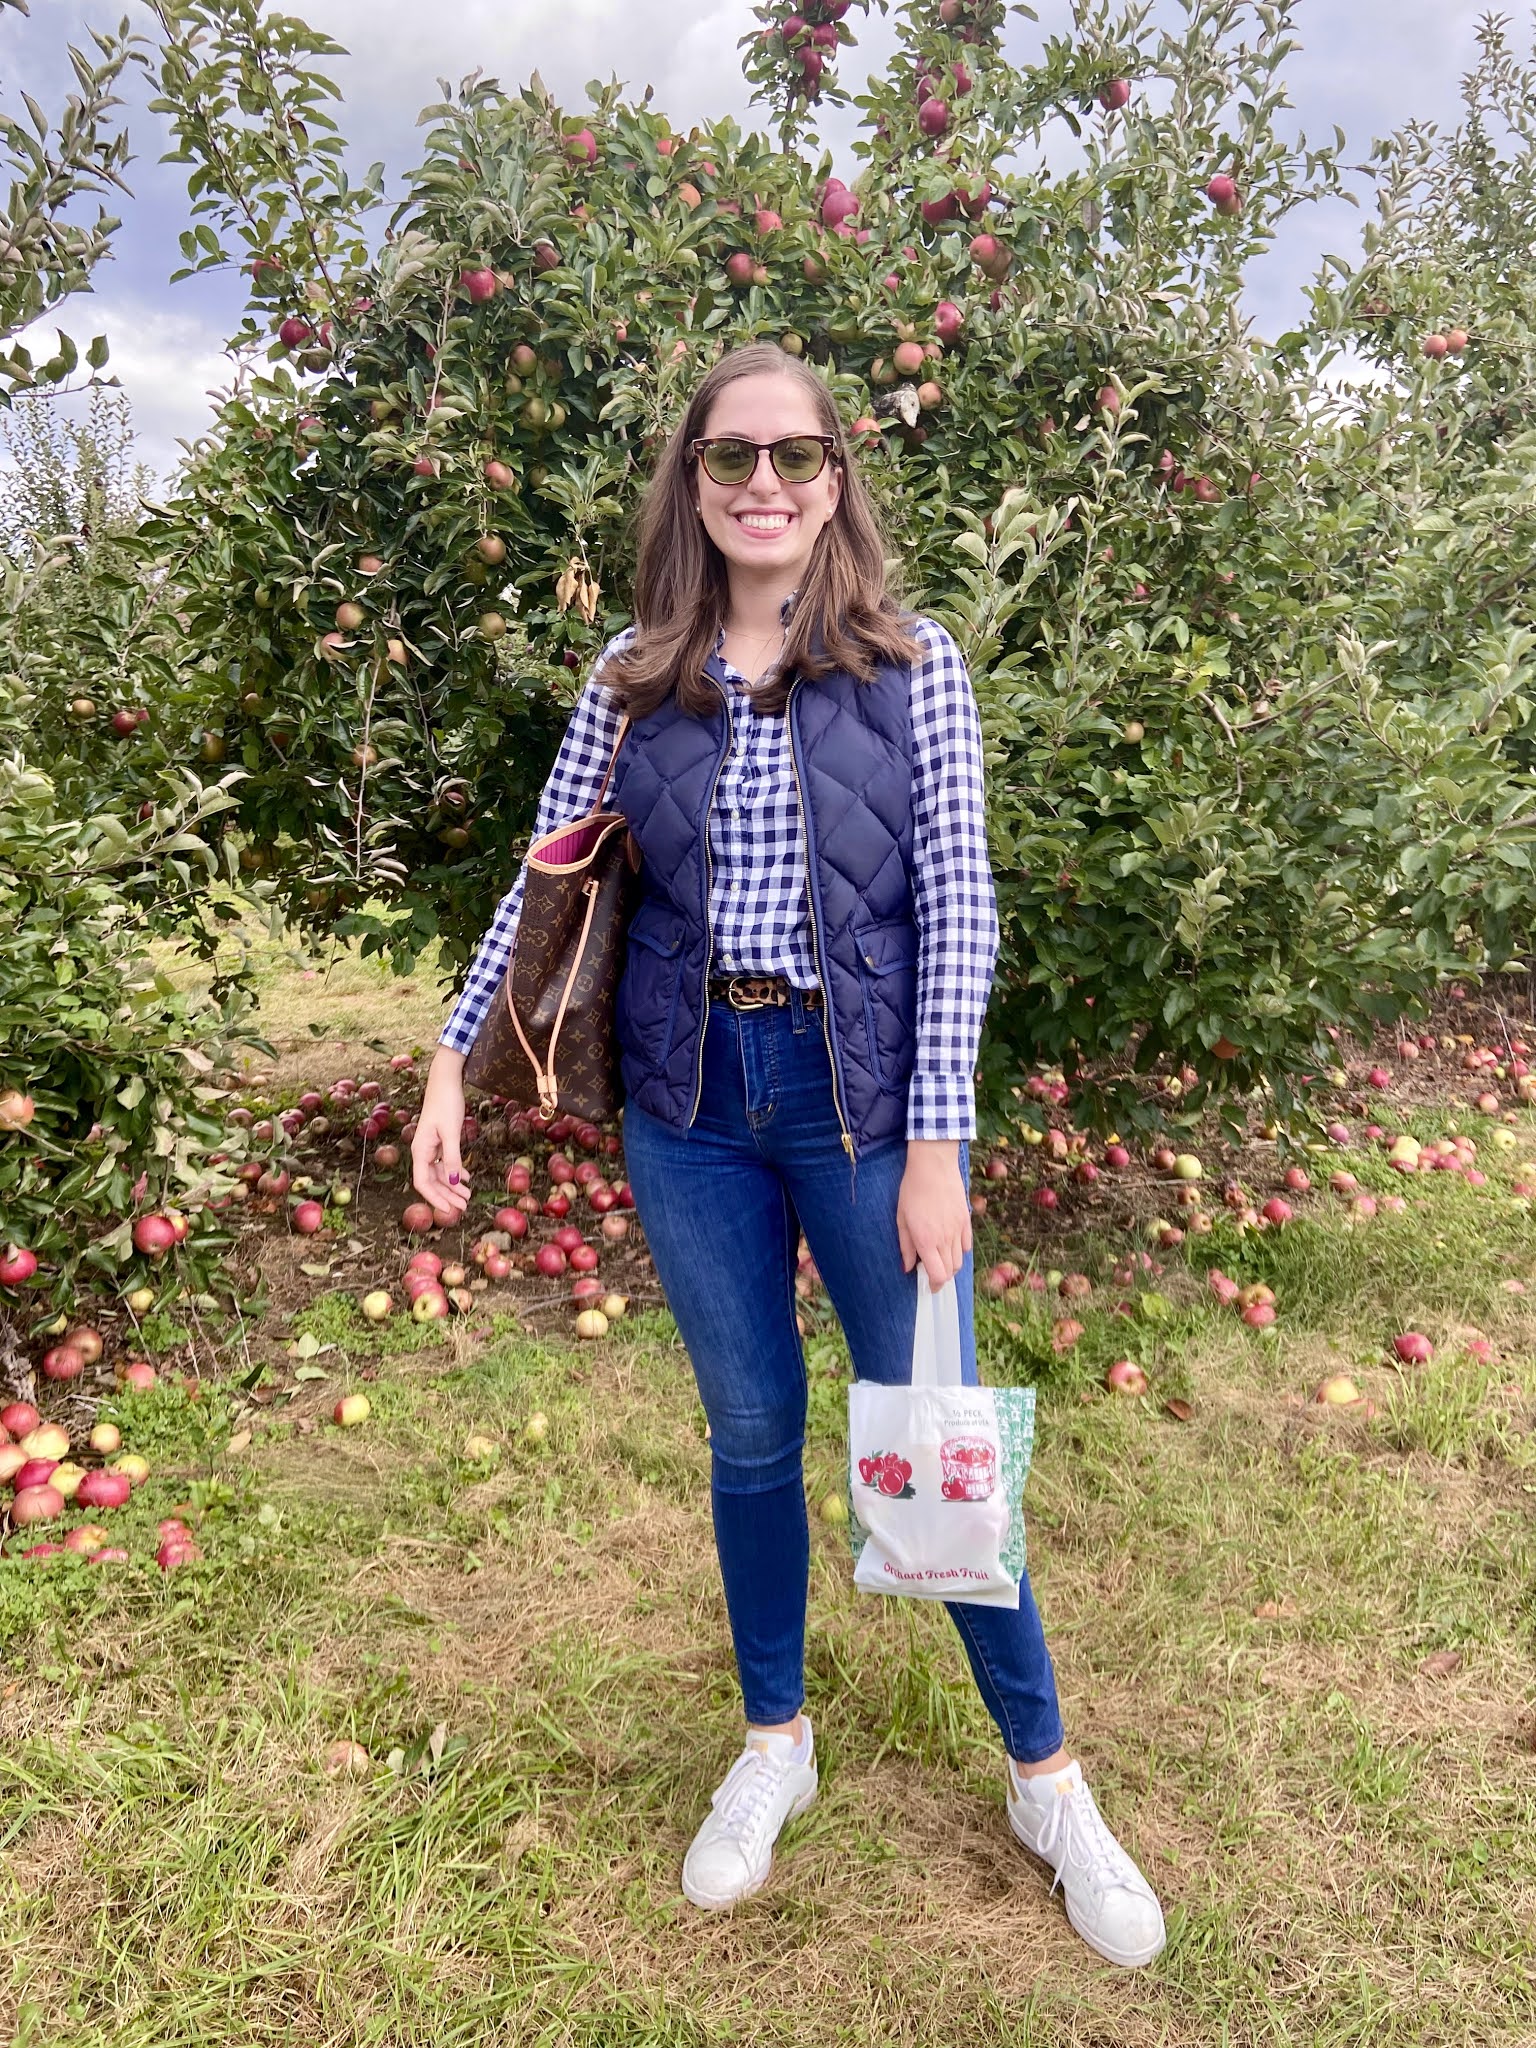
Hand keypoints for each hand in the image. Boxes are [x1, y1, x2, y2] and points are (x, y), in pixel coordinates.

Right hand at [412, 1049, 471, 1220]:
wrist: (446, 1081)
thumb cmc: (446, 1104)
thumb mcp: (451, 1133)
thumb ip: (452, 1158)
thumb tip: (453, 1181)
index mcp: (420, 1151)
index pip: (423, 1183)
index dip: (435, 1199)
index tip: (450, 1210)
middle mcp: (422, 1151)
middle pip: (432, 1181)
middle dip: (447, 1195)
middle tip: (464, 1206)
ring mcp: (430, 1146)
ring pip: (439, 1173)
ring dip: (452, 1185)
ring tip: (468, 1195)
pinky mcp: (438, 1140)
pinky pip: (444, 1162)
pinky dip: (454, 1171)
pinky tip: (466, 1178)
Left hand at [896, 1139, 970, 1288]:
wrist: (934, 1166)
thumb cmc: (912, 1191)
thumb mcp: (901, 1219)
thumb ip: (905, 1246)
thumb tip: (907, 1267)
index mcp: (927, 1241)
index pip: (938, 1275)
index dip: (935, 1285)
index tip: (930, 1287)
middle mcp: (945, 1239)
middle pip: (950, 1271)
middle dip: (941, 1277)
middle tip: (931, 1273)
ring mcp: (958, 1230)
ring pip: (959, 1260)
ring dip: (950, 1265)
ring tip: (938, 1259)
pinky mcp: (966, 1220)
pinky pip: (966, 1245)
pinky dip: (959, 1251)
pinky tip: (949, 1245)